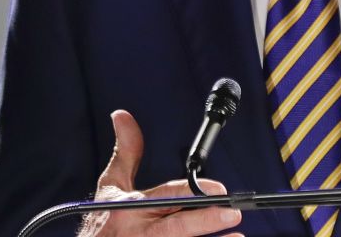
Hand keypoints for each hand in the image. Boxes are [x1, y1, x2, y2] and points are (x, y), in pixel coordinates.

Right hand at [77, 110, 242, 236]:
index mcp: (130, 208)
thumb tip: (121, 115)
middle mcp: (138, 232)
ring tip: (237, 236)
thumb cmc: (103, 220)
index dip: (192, 193)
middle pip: (176, 227)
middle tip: (232, 212)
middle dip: (204, 220)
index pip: (165, 197)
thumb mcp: (111, 184)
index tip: (219, 189)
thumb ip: (125, 152)